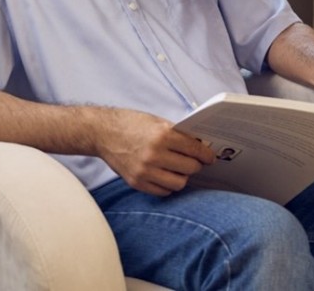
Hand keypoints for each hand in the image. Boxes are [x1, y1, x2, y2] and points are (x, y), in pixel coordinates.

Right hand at [96, 109, 216, 195]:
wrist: (102, 133)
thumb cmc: (131, 124)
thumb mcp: (157, 122)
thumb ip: (177, 134)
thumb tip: (199, 146)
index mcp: (162, 135)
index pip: (194, 150)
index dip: (206, 155)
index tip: (210, 157)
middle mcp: (154, 155)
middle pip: (190, 168)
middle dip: (196, 165)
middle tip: (196, 162)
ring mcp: (145, 171)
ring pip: (178, 183)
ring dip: (183, 177)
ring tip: (180, 169)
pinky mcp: (136, 182)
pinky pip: (163, 191)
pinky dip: (168, 185)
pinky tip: (166, 176)